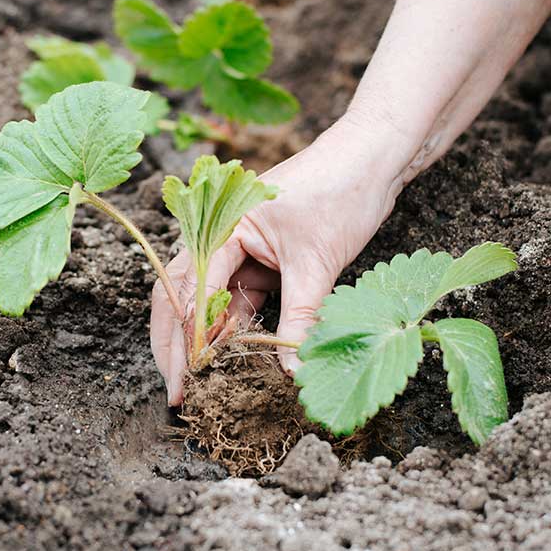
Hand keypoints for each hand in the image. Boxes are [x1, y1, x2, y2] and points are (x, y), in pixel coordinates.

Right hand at [150, 116, 411, 404]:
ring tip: (198, 384)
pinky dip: (235, 329)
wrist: (374, 157)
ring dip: (205, 341)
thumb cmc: (341, 191)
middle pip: (183, 297)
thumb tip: (291, 370)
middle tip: (175, 392)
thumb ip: (300, 318)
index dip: (184, 340)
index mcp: (222, 227)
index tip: (183, 381)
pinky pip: (241, 299)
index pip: (191, 292)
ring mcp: (242, 249)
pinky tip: (232, 360)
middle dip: (176, 346)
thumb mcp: (319, 262)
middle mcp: (222, 237)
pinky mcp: (265, 260)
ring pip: (211, 302)